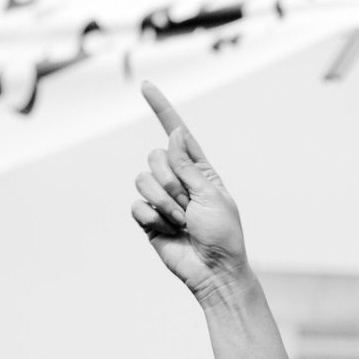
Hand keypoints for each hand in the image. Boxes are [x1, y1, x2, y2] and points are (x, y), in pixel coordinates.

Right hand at [132, 83, 251, 298]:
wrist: (213, 271)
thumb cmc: (222, 234)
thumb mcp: (211, 195)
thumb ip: (188, 165)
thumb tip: (173, 134)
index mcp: (199, 170)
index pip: (176, 134)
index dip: (161, 109)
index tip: (145, 86)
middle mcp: (178, 181)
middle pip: (155, 158)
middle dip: (172, 183)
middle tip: (190, 207)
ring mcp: (161, 199)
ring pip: (143, 180)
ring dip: (165, 204)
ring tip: (183, 223)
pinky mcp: (148, 219)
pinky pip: (136, 206)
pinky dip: (153, 219)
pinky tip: (168, 231)